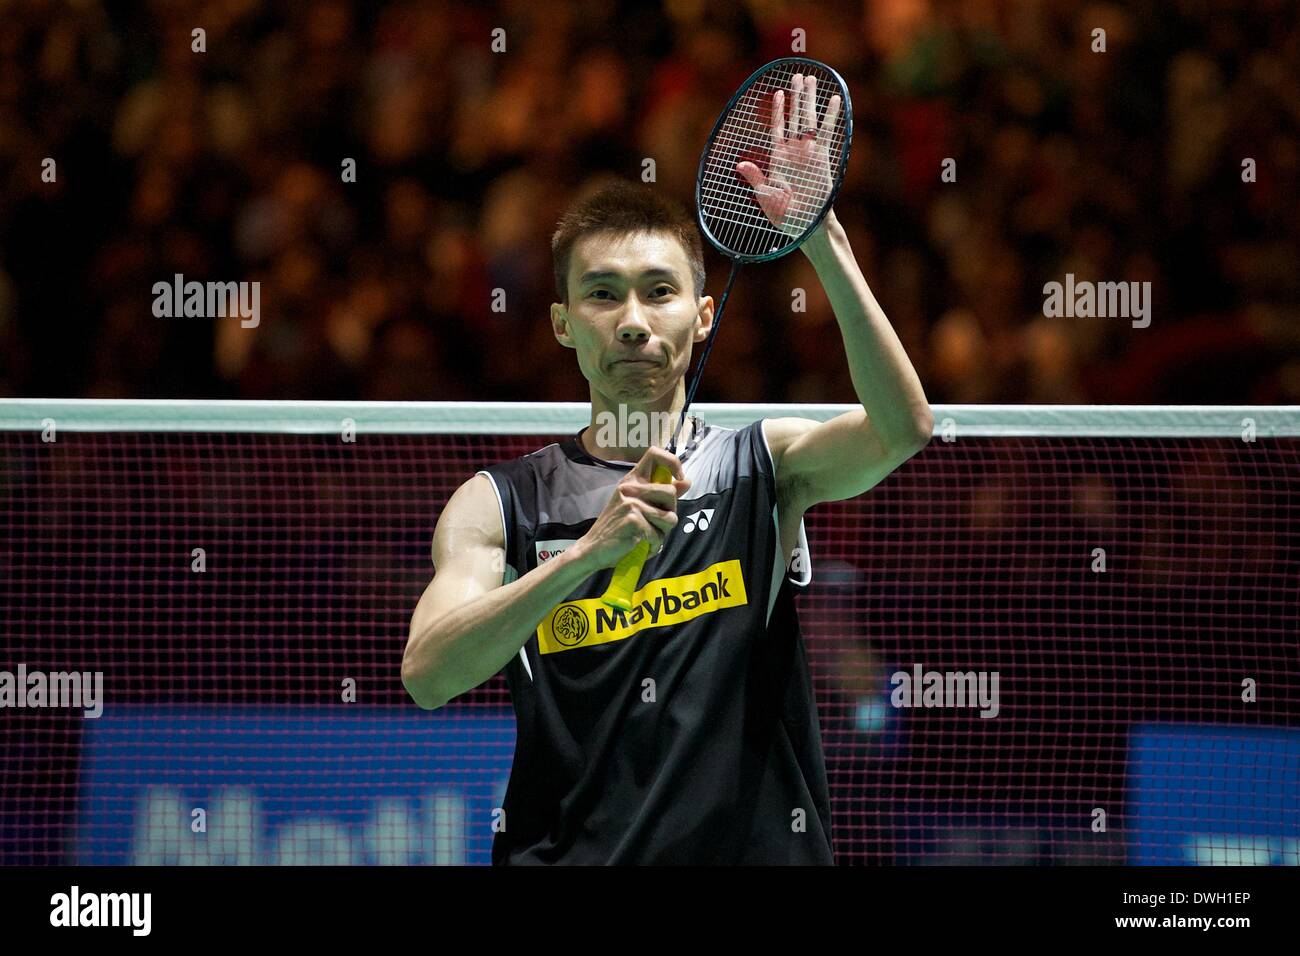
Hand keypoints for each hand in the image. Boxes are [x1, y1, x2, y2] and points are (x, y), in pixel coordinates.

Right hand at [576, 447, 690, 570]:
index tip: (678, 478)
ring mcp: (631, 503)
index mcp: (632, 481)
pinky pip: (658, 535)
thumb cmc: (617, 529)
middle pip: (670, 491)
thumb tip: (686, 481)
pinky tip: (639, 545)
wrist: (593, 549)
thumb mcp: (638, 506)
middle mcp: (630, 488)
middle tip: (655, 523)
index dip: (672, 462)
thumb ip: (662, 494)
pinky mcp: (633, 520)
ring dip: (662, 532)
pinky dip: (653, 546)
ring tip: (646, 536)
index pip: (654, 454)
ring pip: (670, 517)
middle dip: (670, 512)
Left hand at [736, 73, 839, 235]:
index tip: (779, 93)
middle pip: (795, 117)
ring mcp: (809, 152)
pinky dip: (830, 116)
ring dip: (811, 100)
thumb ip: (756, 177)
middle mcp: (793, 151)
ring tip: (812, 80)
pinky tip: (834, 100)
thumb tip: (741, 163)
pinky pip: (827, 132)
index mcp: (778, 158)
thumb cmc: (784, 214)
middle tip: (799, 75)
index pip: (777, 128)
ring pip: (809, 120)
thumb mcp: (766, 196)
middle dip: (797, 97)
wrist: (807, 225)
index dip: (778, 111)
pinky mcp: (823, 156)